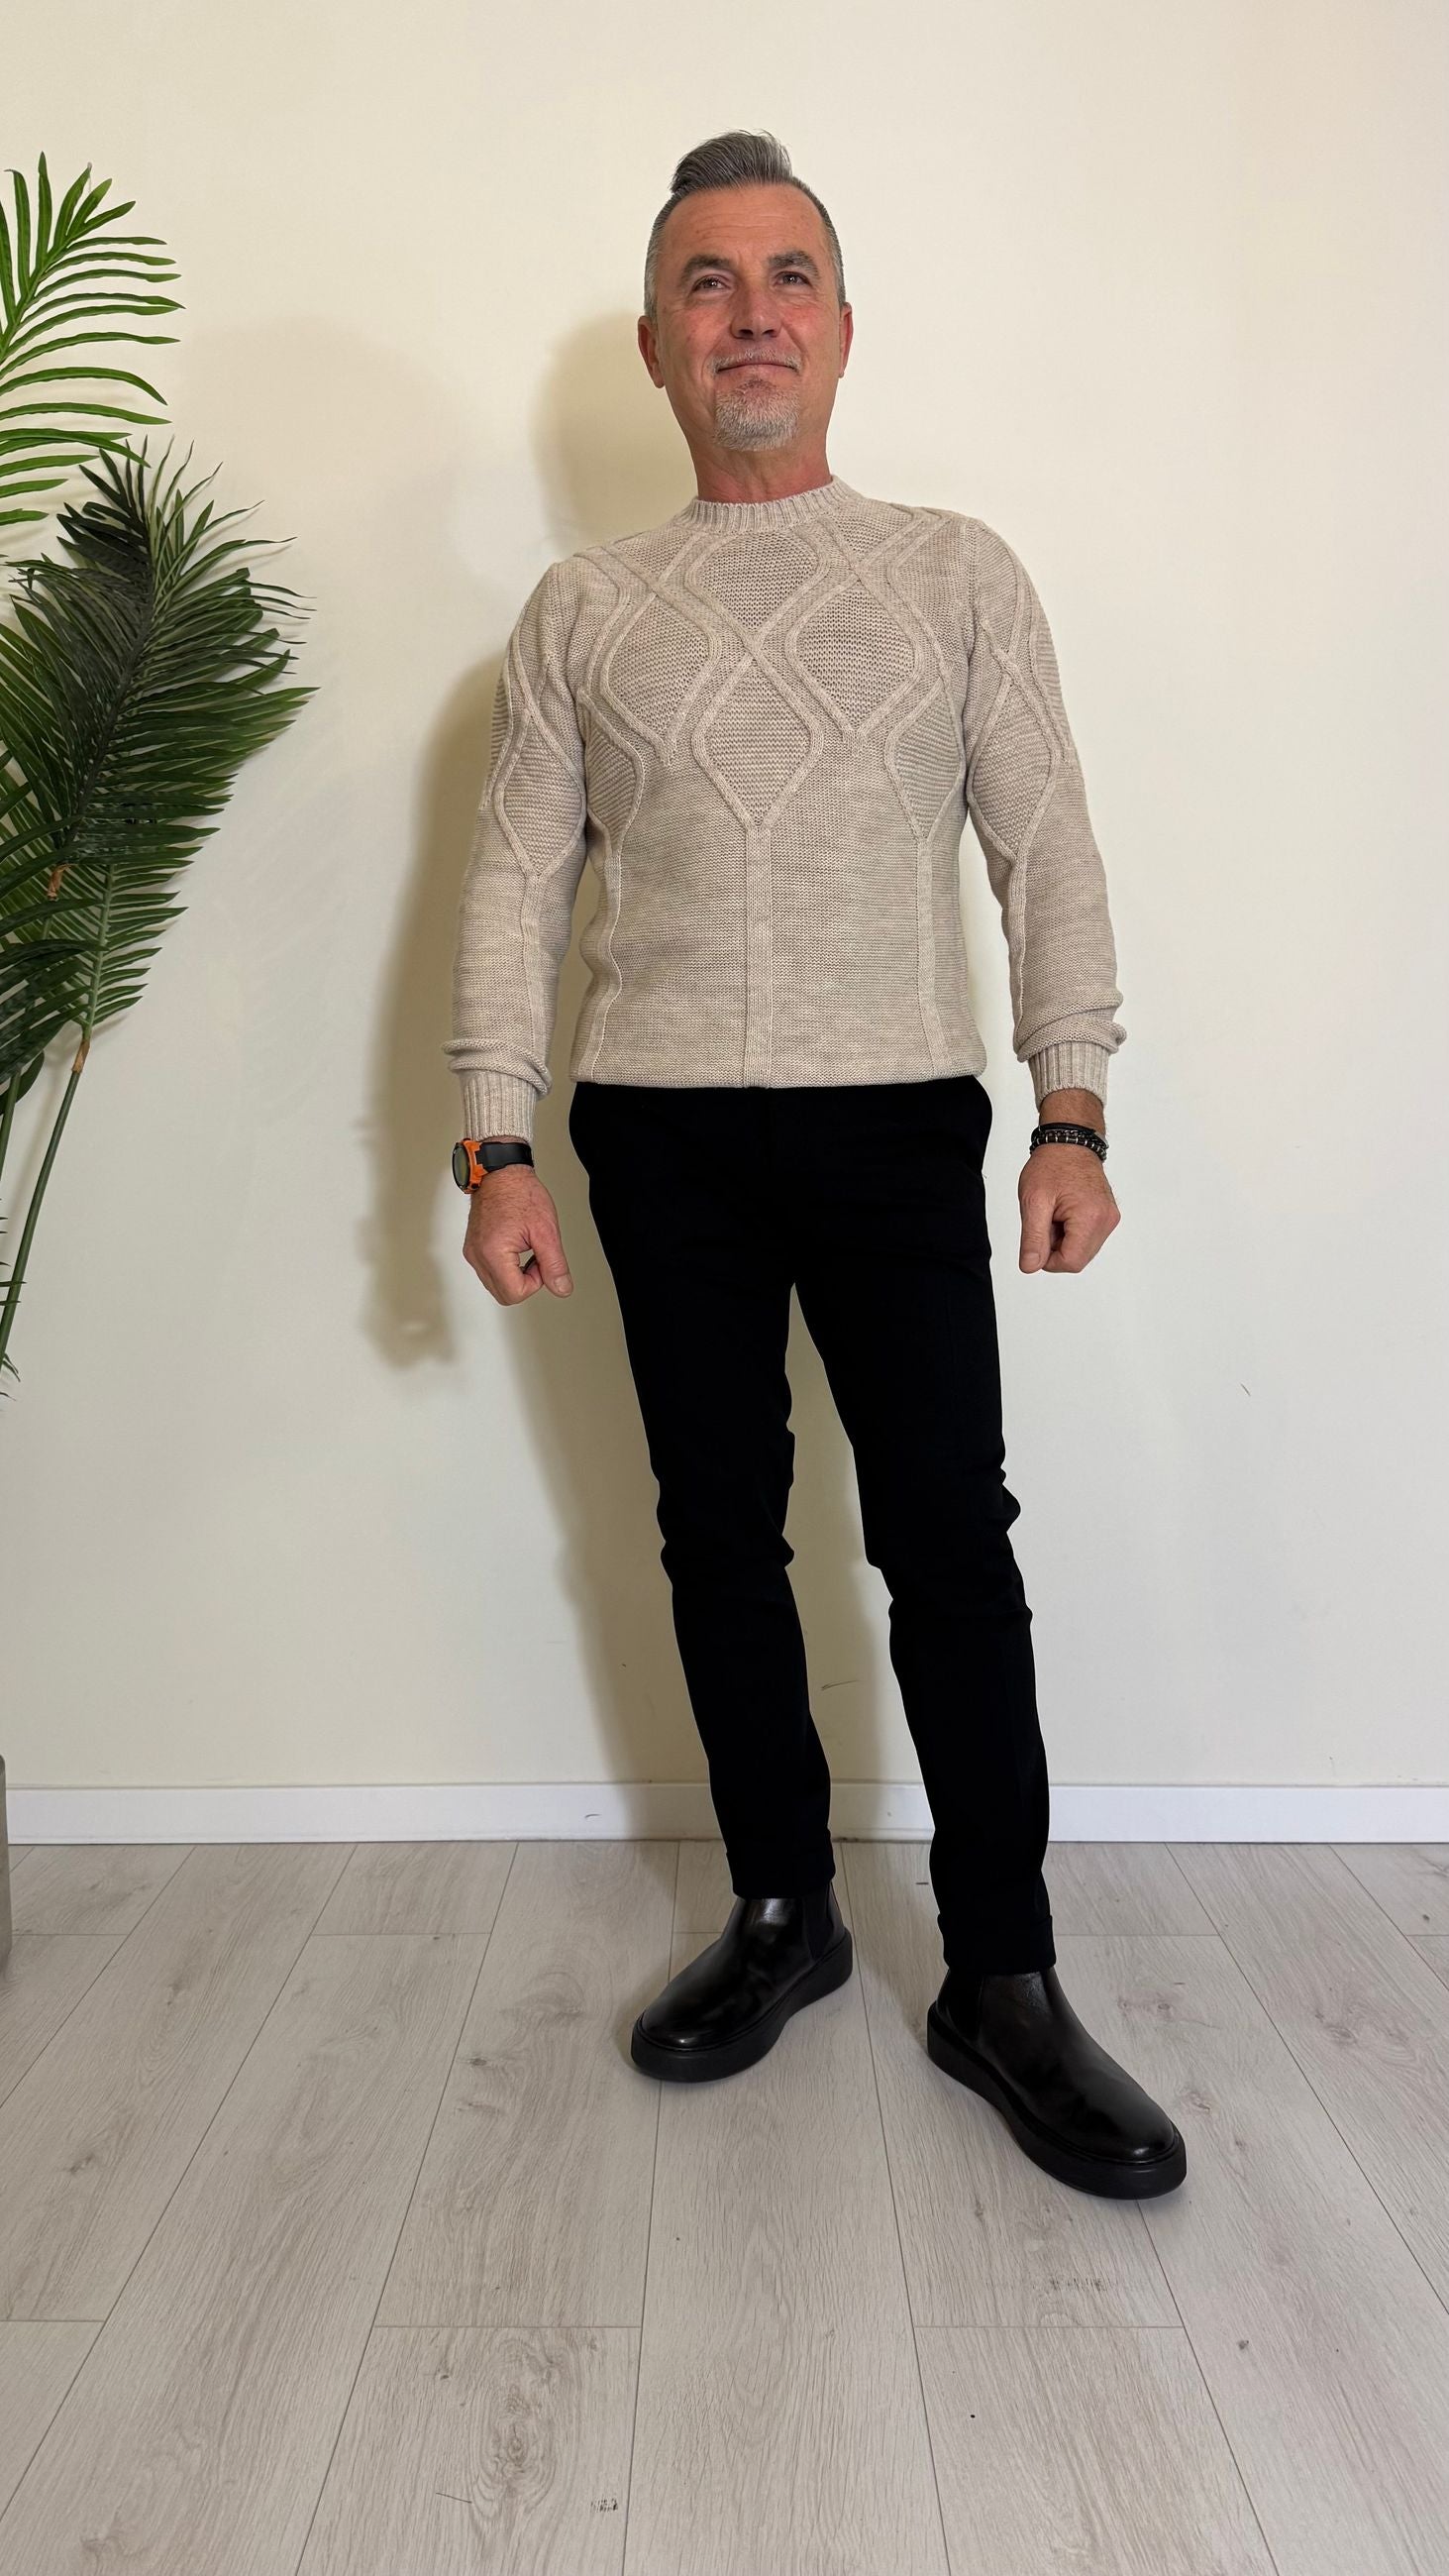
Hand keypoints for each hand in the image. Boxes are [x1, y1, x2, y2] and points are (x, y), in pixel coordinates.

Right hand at [463, 1166, 573, 1304]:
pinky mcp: (473, 1249)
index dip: (535, 1282)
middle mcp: (477, 1256)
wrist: (501, 1173)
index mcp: (493, 1253)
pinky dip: (506, 1268)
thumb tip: (561, 1288)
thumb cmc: (520, 1193)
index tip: (541, 1261)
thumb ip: (555, 1264)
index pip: (515, 1293)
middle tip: (536, 1257)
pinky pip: (490, 1273)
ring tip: (525, 1250)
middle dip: (525, 1282)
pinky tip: (515, 1250)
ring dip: (515, 1276)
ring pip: (496, 1286)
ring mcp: (472, 1253)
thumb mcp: (546, 1230)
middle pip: (504, 1295)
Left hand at [1018, 1143, 1119, 1273]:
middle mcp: (1106, 1220)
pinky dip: (1071, 1232)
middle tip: (1046, 1219)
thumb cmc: (1052, 1165)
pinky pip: (1087, 1238)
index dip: (1048, 1258)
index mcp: (1091, 1218)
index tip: (1038, 1236)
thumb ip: (1033, 1238)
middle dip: (1056, 1247)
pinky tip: (1064, 1212)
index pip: (1070, 1262)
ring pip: (1082, 1250)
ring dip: (1063, 1240)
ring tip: (1055, 1213)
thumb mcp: (1033, 1201)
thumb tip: (1030, 1266)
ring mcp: (1109, 1219)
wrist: (1069, 1143)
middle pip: (1078, 1259)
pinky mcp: (1107, 1216)